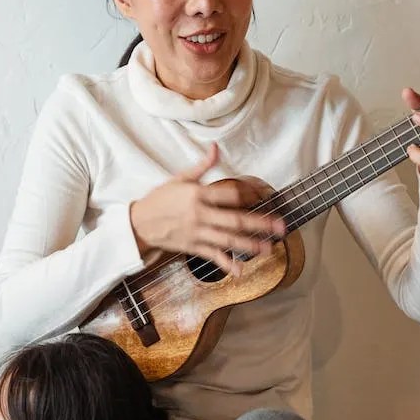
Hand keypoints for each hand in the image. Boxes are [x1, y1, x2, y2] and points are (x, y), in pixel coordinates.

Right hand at [129, 144, 285, 275]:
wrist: (139, 223)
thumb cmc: (160, 199)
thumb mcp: (179, 178)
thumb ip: (201, 166)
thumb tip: (215, 148)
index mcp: (197, 194)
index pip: (228, 194)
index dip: (247, 194)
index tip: (263, 195)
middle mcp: (200, 214)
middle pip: (235, 220)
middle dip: (260, 223)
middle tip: (280, 227)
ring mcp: (197, 232)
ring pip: (228, 239)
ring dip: (249, 245)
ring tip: (268, 248)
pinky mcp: (193, 247)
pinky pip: (213, 256)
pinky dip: (226, 264)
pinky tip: (240, 271)